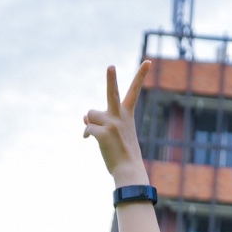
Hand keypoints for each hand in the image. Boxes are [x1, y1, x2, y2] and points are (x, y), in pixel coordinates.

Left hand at [83, 63, 151, 186]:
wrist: (128, 170)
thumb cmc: (123, 152)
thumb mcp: (115, 133)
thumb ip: (102, 121)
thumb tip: (83, 117)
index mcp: (127, 114)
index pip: (134, 91)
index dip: (141, 75)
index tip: (148, 62)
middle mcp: (120, 116)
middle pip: (112, 92)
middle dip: (111, 78)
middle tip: (110, 66)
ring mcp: (112, 124)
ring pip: (90, 114)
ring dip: (90, 123)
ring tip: (97, 135)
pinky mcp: (103, 134)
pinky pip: (87, 128)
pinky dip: (86, 134)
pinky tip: (89, 140)